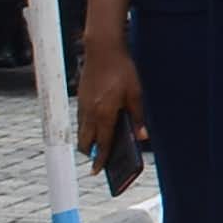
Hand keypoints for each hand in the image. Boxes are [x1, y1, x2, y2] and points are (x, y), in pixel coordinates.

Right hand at [74, 41, 145, 169]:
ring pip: (81, 132)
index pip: (102, 144)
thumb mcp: (136, 93)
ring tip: (100, 145)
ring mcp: (82, 106)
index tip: (98, 172)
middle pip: (85, 142)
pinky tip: (98, 125)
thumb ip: (138, 116)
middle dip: (91, 153)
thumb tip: (143, 136)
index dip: (101, 159)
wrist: (102, 50)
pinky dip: (87, 128)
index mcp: (104, 113)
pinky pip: (81, 121)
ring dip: (88, 140)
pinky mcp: (80, 99)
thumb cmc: (122, 70)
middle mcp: (89, 113)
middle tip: (99, 160)